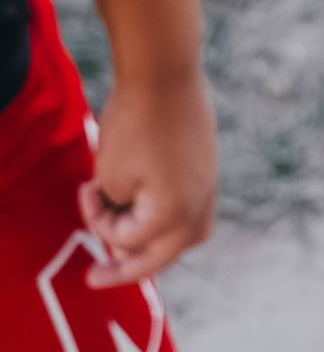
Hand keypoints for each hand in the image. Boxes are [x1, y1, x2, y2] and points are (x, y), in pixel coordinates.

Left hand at [81, 70, 218, 287]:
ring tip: (130, 247)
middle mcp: (199, 208)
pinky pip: (193, 212)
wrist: (165, 75)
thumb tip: (125, 219)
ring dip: (155, 246)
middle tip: (97, 276)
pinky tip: (151, 212)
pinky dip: (168, 221)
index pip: (129, 243)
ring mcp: (209, 190)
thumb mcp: (110, 176)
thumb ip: (116, 211)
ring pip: (185, 238)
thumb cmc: (134, 124)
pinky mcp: (209, 172)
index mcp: (174, 214)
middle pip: (163, 255)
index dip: (98, 224)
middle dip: (127, 265)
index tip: (85, 192)